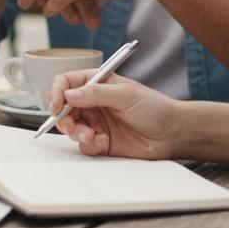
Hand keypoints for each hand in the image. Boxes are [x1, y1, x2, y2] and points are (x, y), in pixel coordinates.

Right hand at [48, 69, 181, 158]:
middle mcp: (93, 102)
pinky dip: (89, 144)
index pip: (66, 83)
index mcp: (97, 83)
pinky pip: (84, 145)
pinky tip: (103, 142)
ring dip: (76, 133)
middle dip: (63, 118)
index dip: (57, 92)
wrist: (172, 134)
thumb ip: (96, 93)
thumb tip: (69, 94)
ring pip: (71, 128)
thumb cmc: (154, 108)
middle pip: (63, 108)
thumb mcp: (125, 95)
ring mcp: (96, 122)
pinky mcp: (101, 141)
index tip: (56, 105)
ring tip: (91, 136)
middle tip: (71, 126)